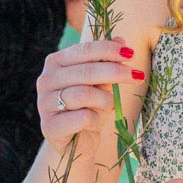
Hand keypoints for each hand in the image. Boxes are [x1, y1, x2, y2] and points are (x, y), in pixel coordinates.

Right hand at [36, 37, 144, 154]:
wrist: (77, 142)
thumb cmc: (89, 107)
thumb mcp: (101, 82)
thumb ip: (107, 62)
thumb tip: (121, 40)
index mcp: (55, 62)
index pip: (85, 50)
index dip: (109, 50)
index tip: (131, 54)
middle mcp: (46, 80)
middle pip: (86, 71)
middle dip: (116, 72)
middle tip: (138, 77)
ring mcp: (44, 103)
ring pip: (84, 94)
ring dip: (105, 100)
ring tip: (110, 105)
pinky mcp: (49, 126)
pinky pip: (82, 117)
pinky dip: (95, 119)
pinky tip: (94, 121)